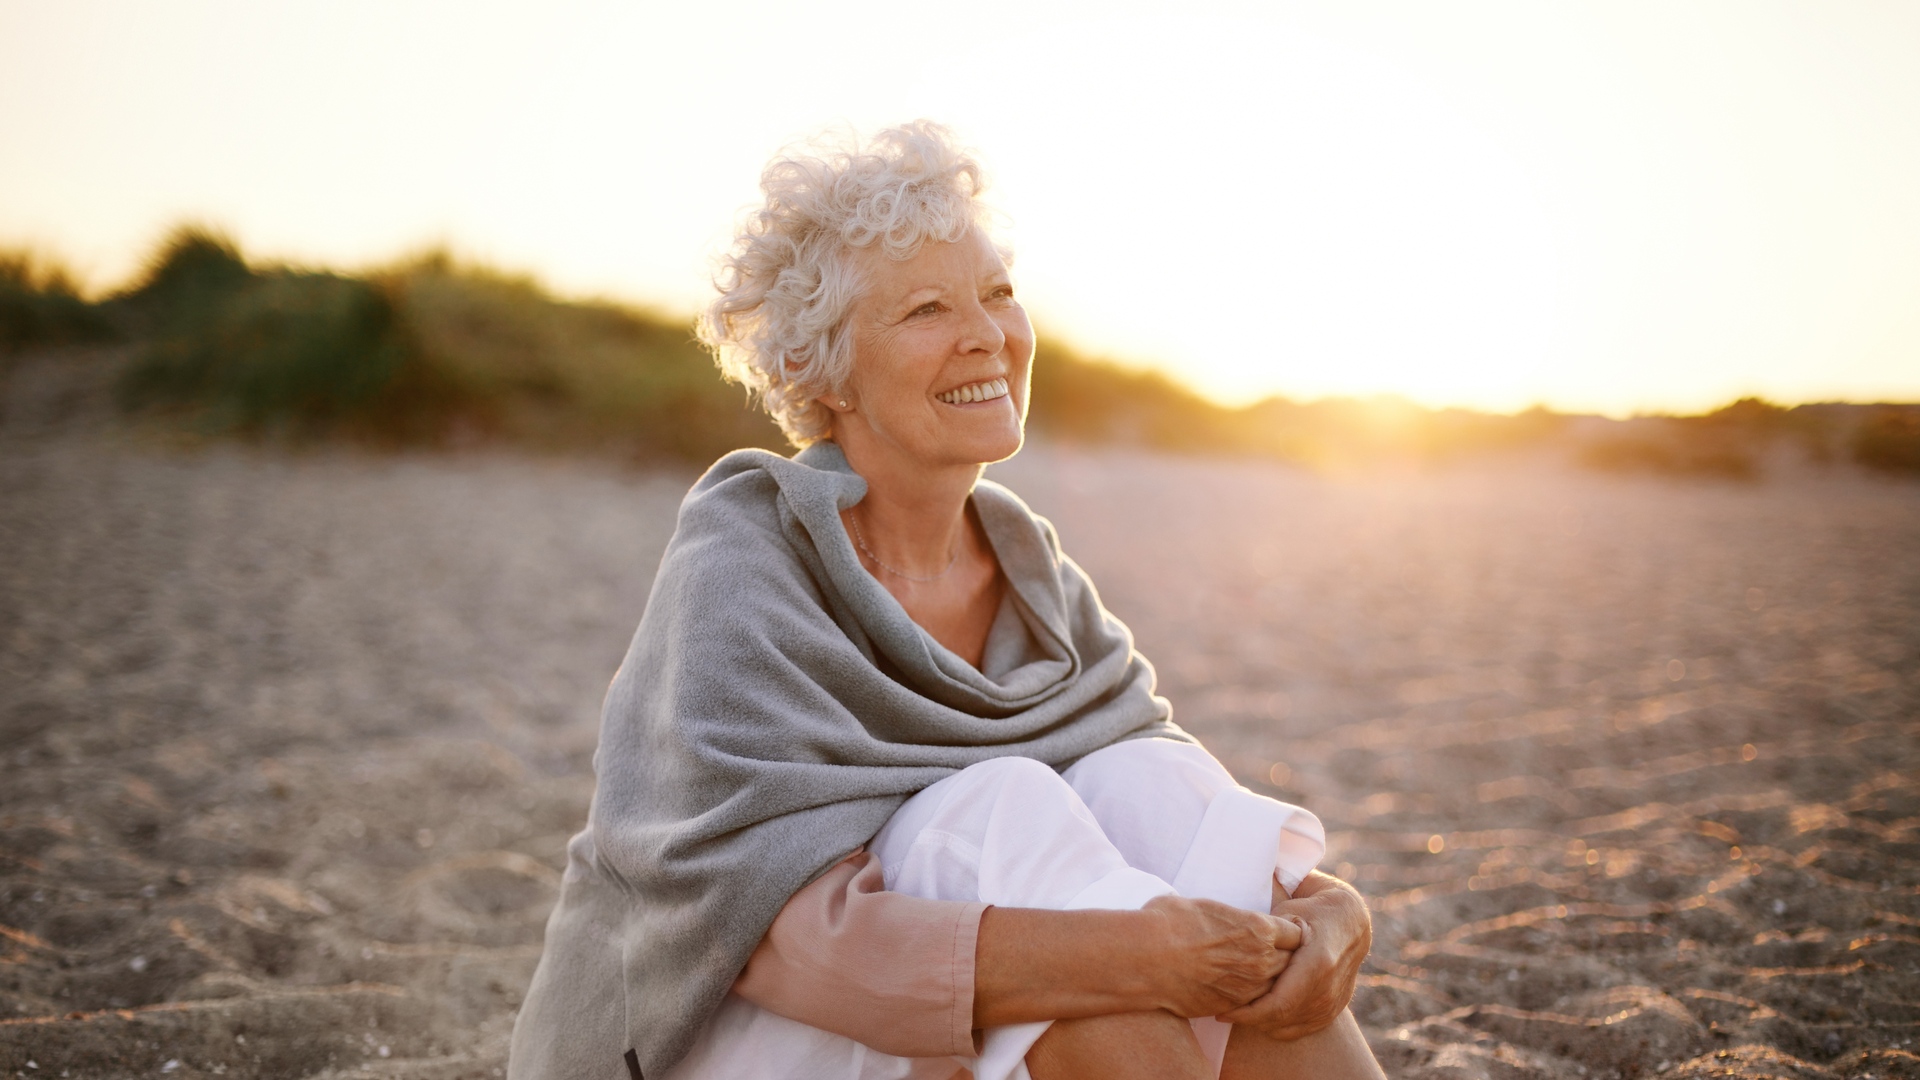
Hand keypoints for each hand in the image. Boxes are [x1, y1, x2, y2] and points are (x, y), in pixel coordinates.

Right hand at [1137, 894, 1301, 1017]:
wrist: (1145, 958)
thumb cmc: (1169, 922)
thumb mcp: (1206, 906)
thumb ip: (1230, 917)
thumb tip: (1226, 916)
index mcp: (1259, 929)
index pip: (1296, 934)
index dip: (1289, 933)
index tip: (1280, 932)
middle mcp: (1261, 960)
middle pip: (1291, 963)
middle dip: (1284, 958)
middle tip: (1269, 953)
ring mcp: (1247, 988)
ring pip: (1275, 986)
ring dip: (1268, 980)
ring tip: (1250, 972)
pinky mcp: (1231, 1007)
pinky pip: (1252, 1003)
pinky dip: (1248, 997)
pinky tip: (1232, 987)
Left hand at [1217, 871, 1369, 1039]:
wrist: (1350, 920)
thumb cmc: (1311, 910)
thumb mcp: (1287, 913)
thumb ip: (1266, 935)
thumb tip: (1233, 950)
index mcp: (1318, 963)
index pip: (1278, 1003)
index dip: (1247, 1012)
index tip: (1222, 1009)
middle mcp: (1329, 988)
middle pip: (1281, 1018)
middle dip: (1249, 1019)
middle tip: (1223, 1011)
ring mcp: (1334, 1002)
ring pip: (1290, 1027)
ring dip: (1261, 1024)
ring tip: (1238, 1011)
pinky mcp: (1334, 1009)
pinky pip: (1302, 1029)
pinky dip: (1278, 1027)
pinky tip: (1260, 1015)